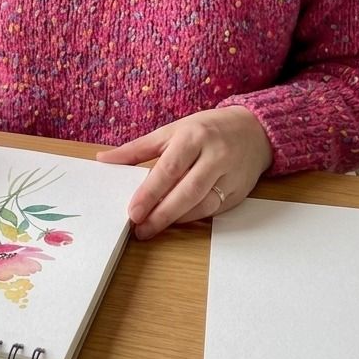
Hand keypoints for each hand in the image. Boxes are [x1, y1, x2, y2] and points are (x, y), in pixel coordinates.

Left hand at [96, 106, 272, 238]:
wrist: (254, 130)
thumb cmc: (205, 129)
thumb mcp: (171, 131)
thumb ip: (137, 149)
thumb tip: (104, 160)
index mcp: (194, 136)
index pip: (169, 168)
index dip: (150, 192)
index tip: (132, 212)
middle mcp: (215, 155)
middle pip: (187, 190)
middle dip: (162, 213)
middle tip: (140, 228)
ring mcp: (231, 175)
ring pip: (203, 204)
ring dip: (176, 219)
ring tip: (153, 228)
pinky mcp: (240, 192)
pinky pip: (214, 210)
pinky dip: (193, 218)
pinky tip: (176, 222)